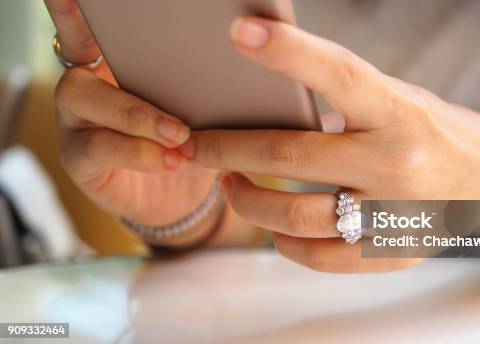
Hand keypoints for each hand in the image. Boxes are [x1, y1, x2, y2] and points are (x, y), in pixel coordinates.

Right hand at [45, 0, 216, 231]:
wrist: (187, 194)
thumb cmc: (195, 137)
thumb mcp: (204, 102)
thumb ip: (204, 71)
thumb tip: (248, 33)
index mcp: (114, 60)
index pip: (88, 26)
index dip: (74, 9)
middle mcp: (87, 82)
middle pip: (83, 57)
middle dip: (115, 57)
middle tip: (159, 65)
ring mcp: (76, 120)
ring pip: (85, 98)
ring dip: (137, 116)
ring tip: (180, 135)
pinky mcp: (78, 159)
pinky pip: (98, 148)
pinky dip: (138, 152)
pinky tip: (171, 160)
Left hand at [189, 17, 479, 272]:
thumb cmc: (441, 133)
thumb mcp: (402, 102)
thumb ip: (347, 103)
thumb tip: (271, 98)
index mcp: (402, 113)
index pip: (340, 75)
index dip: (289, 52)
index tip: (240, 32)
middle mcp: (399, 164)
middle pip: (290, 157)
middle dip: (226, 148)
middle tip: (193, 142)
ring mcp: (394, 215)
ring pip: (294, 215)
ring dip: (246, 200)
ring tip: (228, 183)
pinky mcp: (391, 254)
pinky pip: (318, 256)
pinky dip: (283, 241)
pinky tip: (272, 225)